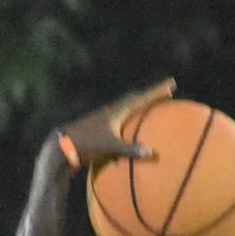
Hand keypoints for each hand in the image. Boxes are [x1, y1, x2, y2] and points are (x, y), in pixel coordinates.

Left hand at [51, 79, 174, 166]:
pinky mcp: (100, 127)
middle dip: (151, 95)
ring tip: (150, 105)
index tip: (172, 83)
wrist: (63, 146)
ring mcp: (105, 118)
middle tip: (166, 92)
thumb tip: (152, 152)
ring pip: (127, 107)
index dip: (157, 91)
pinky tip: (131, 124)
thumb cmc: (87, 144)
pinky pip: (121, 118)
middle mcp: (112, 111)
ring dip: (140, 104)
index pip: (142, 98)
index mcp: (117, 111)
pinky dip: (130, 117)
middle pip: (136, 98)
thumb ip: (131, 149)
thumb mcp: (110, 146)